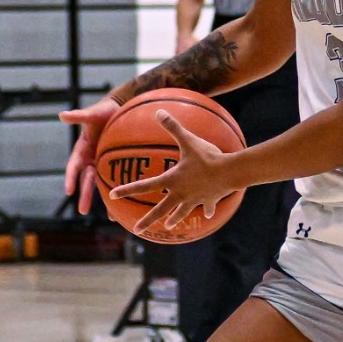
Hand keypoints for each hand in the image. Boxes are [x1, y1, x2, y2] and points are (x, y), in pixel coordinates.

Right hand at [59, 96, 122, 213]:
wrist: (120, 108)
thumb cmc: (105, 110)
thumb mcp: (93, 113)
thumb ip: (80, 116)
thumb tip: (62, 114)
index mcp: (82, 149)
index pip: (73, 167)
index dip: (70, 178)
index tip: (68, 191)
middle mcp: (90, 159)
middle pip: (86, 181)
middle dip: (85, 196)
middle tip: (83, 211)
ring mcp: (103, 163)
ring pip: (102, 185)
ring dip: (105, 200)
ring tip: (111, 217)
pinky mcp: (116, 164)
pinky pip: (117, 179)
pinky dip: (122, 191)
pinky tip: (129, 204)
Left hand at [109, 110, 235, 236]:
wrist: (229, 172)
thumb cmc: (207, 157)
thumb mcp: (188, 140)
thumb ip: (173, 127)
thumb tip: (159, 111)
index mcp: (172, 180)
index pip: (144, 186)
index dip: (127, 189)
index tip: (112, 196)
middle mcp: (180, 194)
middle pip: (160, 210)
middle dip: (147, 221)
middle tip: (136, 230)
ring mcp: (195, 200)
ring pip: (181, 212)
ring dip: (174, 218)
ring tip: (169, 225)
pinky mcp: (209, 200)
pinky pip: (207, 206)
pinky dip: (207, 210)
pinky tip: (209, 214)